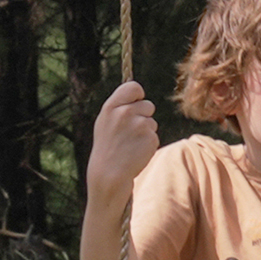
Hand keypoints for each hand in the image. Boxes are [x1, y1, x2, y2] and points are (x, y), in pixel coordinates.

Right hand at [85, 79, 158, 200]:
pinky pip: (154, 135)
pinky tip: (136, 150)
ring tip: (130, 143)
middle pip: (148, 105)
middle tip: (128, 132)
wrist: (109, 172)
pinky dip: (148, 142)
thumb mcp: (106, 121)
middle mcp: (125, 113)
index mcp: (112, 107)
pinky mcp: (151, 138)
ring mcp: (139, 125)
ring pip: (152, 121)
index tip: (135, 103)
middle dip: (143, 116)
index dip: (138, 95)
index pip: (134, 87)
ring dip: (145, 131)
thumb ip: (120, 105)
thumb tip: (136, 89)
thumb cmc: (107, 145)